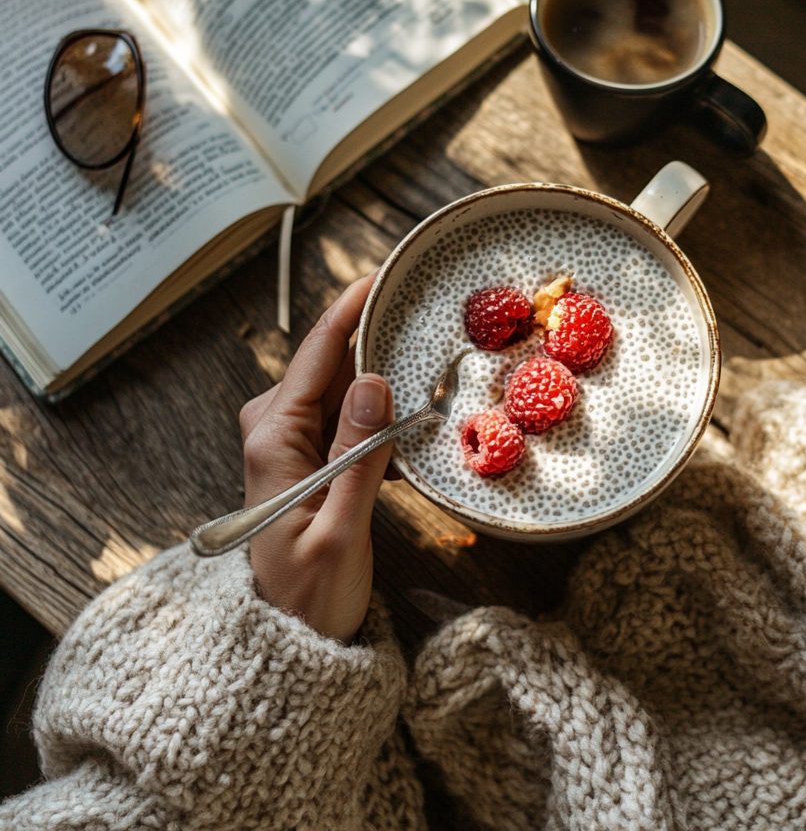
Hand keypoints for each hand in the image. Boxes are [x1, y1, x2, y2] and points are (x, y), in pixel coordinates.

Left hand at [238, 273, 392, 641]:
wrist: (291, 637)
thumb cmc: (312, 594)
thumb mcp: (341, 531)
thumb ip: (357, 457)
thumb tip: (373, 381)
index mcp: (274, 439)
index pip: (317, 354)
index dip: (351, 307)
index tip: (384, 272)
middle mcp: (275, 429)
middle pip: (330, 361)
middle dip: (374, 332)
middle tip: (423, 304)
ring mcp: (290, 440)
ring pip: (341, 385)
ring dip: (380, 367)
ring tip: (425, 344)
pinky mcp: (309, 456)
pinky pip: (346, 413)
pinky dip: (378, 402)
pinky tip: (409, 399)